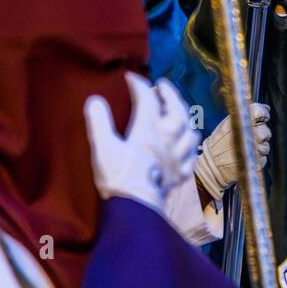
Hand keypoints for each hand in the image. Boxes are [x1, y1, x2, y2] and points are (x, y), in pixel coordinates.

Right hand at [84, 73, 198, 210]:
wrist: (136, 210)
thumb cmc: (119, 178)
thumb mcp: (103, 149)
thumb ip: (100, 123)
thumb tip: (95, 100)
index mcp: (148, 132)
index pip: (147, 100)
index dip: (139, 86)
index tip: (130, 77)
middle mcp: (168, 141)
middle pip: (177, 111)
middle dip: (171, 94)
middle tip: (162, 84)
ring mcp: (177, 158)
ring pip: (190, 132)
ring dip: (186, 118)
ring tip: (179, 111)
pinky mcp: (180, 175)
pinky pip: (191, 156)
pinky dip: (190, 147)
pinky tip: (187, 146)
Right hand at [193, 103, 271, 200]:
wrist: (211, 167)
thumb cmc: (216, 147)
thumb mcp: (225, 126)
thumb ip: (242, 116)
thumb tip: (262, 109)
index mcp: (239, 122)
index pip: (260, 111)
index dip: (264, 113)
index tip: (264, 116)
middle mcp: (249, 134)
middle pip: (265, 130)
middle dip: (261, 133)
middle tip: (249, 138)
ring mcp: (254, 149)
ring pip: (266, 145)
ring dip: (259, 147)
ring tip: (244, 150)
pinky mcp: (257, 161)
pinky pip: (263, 157)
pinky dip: (257, 158)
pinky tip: (245, 157)